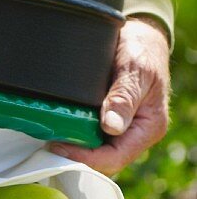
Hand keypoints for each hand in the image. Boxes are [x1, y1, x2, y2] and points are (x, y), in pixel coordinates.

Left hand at [50, 16, 170, 175]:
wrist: (141, 38)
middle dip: (78, 156)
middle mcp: (136, 134)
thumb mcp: (135, 71)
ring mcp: (123, 130)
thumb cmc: (142, 52)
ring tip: (51, 138)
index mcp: (148, 128)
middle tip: (49, 145)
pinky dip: (76, 136)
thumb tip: (111, 127)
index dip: (86, 158)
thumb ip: (123, 98)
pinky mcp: (111, 122)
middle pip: (104, 160)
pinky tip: (60, 129)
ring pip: (96, 151)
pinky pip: (93, 137)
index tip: (60, 147)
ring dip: (75, 148)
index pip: (115, 157)